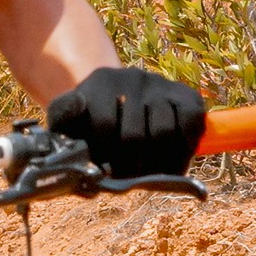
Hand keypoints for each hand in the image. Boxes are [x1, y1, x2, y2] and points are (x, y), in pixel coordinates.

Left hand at [46, 64, 204, 176]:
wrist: (118, 94)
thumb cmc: (88, 118)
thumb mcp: (66, 121)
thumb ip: (63, 132)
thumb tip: (81, 143)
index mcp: (99, 83)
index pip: (103, 125)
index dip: (103, 155)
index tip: (101, 170)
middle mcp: (132, 77)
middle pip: (134, 134)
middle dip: (129, 165)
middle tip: (127, 177)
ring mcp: (161, 84)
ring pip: (164, 132)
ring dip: (158, 164)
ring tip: (150, 176)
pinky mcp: (186, 94)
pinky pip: (192, 124)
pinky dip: (185, 150)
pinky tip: (173, 165)